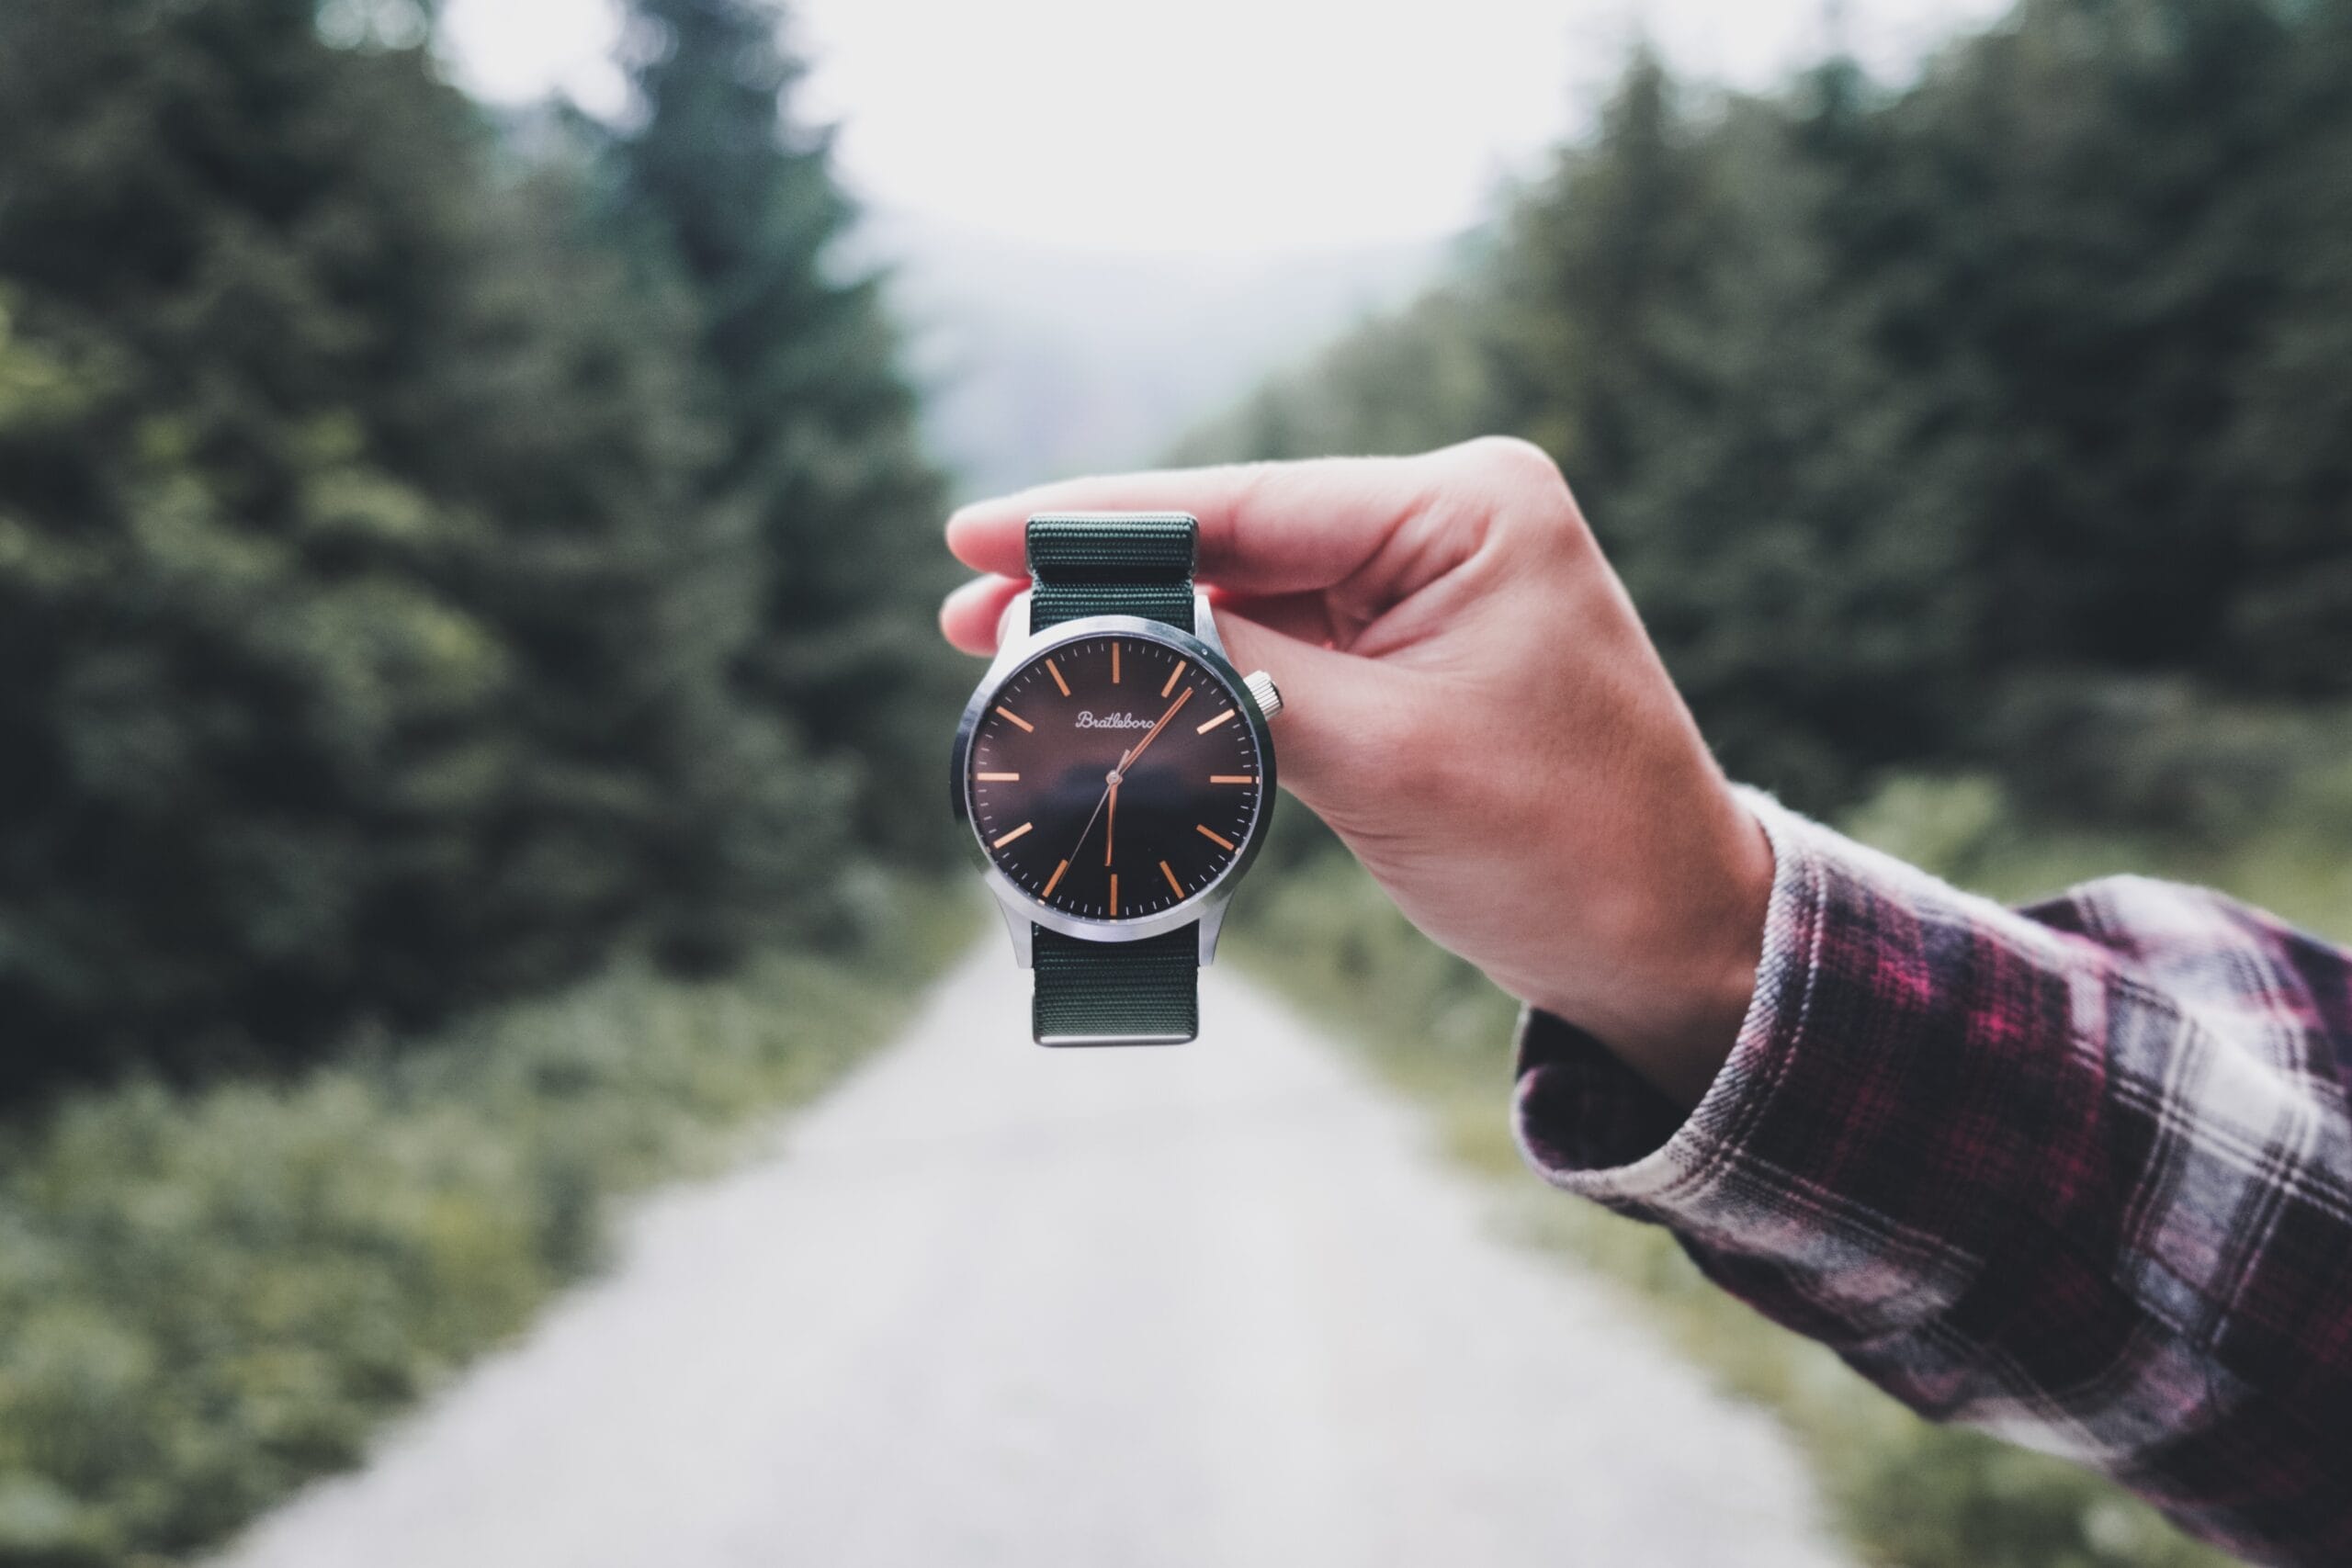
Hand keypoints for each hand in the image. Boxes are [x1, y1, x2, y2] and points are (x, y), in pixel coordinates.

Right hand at [942, 438, 1771, 1106]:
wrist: (1672, 945)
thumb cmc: (1568, 851)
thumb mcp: (1384, 757)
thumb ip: (1241, 675)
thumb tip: (1114, 630)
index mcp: (1469, 507)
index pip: (1245, 501)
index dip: (1098, 522)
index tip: (975, 534)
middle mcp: (1452, 521)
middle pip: (1235, 534)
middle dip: (1105, 574)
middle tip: (967, 611)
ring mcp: (1434, 584)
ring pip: (1250, 589)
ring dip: (1147, 624)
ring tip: (1017, 651)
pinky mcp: (1417, 650)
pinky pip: (1286, 641)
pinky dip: (1205, 664)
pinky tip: (1125, 680)